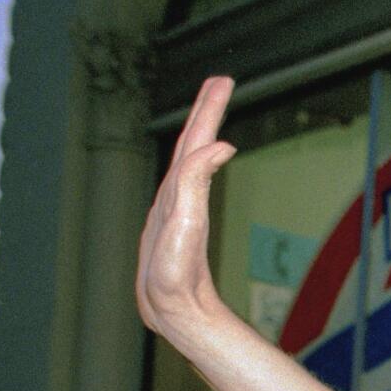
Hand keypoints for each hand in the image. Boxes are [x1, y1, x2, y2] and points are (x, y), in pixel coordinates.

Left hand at [135, 76, 237, 337]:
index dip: (207, 112)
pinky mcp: (186, 220)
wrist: (168, 308)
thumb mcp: (184, 226)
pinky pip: (194, 176)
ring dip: (203, 128)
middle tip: (221, 82)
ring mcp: (179, 206)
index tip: (222, 84)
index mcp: (175, 191)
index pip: (193, 141)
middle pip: (189, 142)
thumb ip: (196, 182)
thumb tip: (219, 145)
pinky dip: (204, 157)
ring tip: (215, 106)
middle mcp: (173, 194)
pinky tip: (212, 156)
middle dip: (205, 110)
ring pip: (190, 156)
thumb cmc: (172, 275)